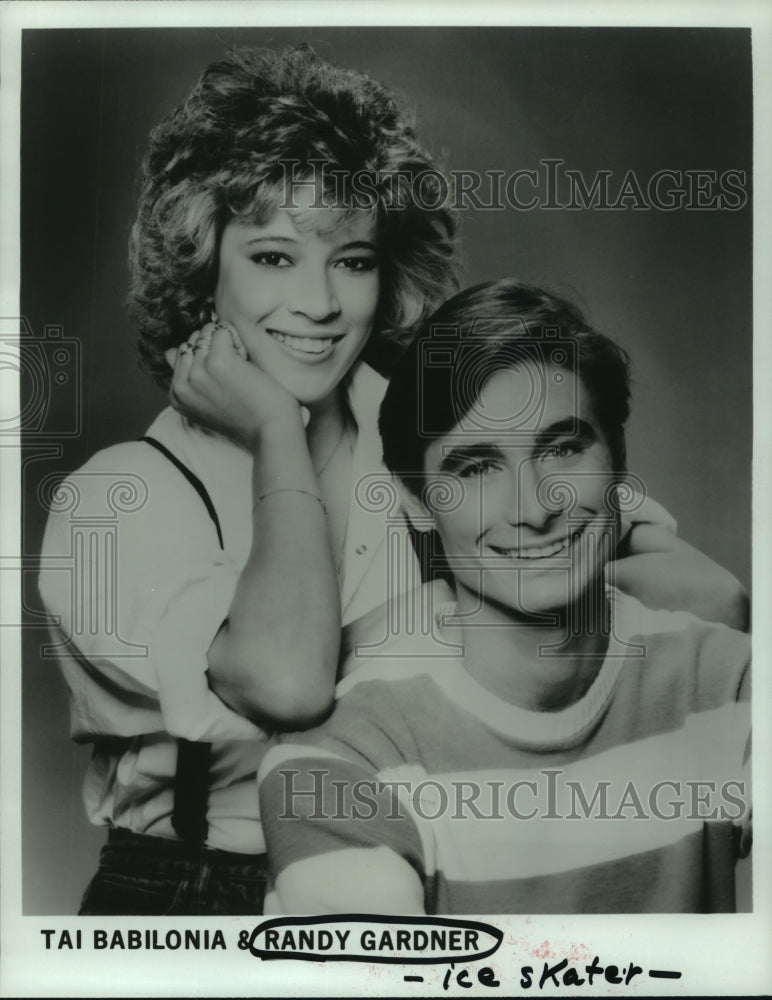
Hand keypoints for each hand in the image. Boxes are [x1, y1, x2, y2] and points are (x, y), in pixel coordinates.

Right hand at [165, 323, 303, 447]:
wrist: (269, 431)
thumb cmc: (245, 418)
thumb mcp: (204, 404)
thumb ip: (187, 380)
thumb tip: (171, 351)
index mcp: (176, 396)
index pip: (178, 354)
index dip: (203, 357)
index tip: (221, 376)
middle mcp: (183, 385)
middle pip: (192, 341)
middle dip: (213, 347)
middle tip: (233, 371)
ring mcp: (198, 372)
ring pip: (207, 333)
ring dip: (227, 342)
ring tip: (240, 367)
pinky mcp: (218, 361)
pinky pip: (223, 331)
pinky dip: (238, 340)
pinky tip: (246, 361)